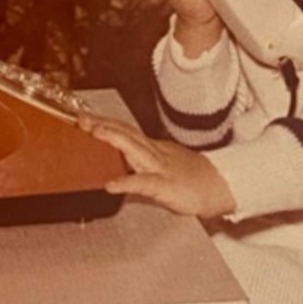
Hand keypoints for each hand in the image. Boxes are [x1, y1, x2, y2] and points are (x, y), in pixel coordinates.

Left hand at [78, 113, 235, 219]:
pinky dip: (127, 181)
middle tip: (82, 119)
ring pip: (134, 149)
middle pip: (127, 133)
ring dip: (114, 139)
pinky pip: (144, 183)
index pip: (126, 130)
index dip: (106, 122)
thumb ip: (143, 161)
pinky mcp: (166, 186)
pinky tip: (111, 184)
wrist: (220, 185)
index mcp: (152, 148)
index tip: (85, 116)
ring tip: (95, 133)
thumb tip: (122, 159)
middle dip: (104, 124)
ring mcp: (160, 167)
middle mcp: (154, 153)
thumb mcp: (165, 163)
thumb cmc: (192, 177)